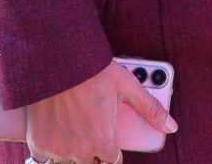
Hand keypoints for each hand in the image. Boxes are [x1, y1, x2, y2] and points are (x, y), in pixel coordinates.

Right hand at [24, 59, 177, 163]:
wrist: (56, 58)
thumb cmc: (93, 70)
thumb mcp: (128, 86)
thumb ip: (150, 109)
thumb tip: (172, 126)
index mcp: (104, 142)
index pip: (112, 161)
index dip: (111, 150)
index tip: (108, 139)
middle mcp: (81, 151)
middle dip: (93, 152)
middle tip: (90, 131)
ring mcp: (58, 149)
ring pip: (69, 162)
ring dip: (73, 152)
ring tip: (74, 132)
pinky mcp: (39, 142)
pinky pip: (46, 158)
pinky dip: (50, 150)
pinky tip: (55, 135)